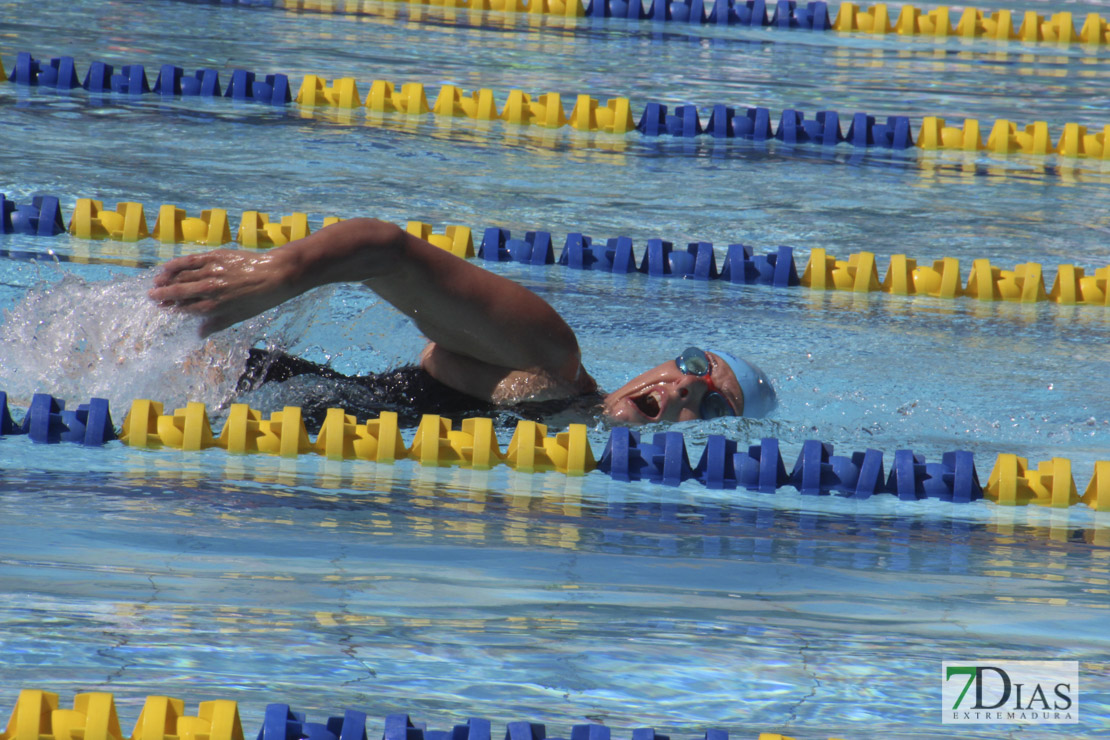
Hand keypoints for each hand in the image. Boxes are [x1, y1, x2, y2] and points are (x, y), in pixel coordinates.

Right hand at [149, 248, 295, 335]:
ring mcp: (211, 272)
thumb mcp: (239, 316)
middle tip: (151, 296)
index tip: (164, 308)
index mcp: (215, 306)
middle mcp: (209, 289)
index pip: (186, 308)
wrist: (276, 274)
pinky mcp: (215, 257)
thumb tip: (198, 334)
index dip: (173, 308)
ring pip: (181, 276)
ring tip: (156, 283)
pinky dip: (176, 264)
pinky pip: (190, 260)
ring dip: (166, 280)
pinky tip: (167, 267)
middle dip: (163, 295)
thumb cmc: (259, 299)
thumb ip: (216, 324)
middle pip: (179, 292)